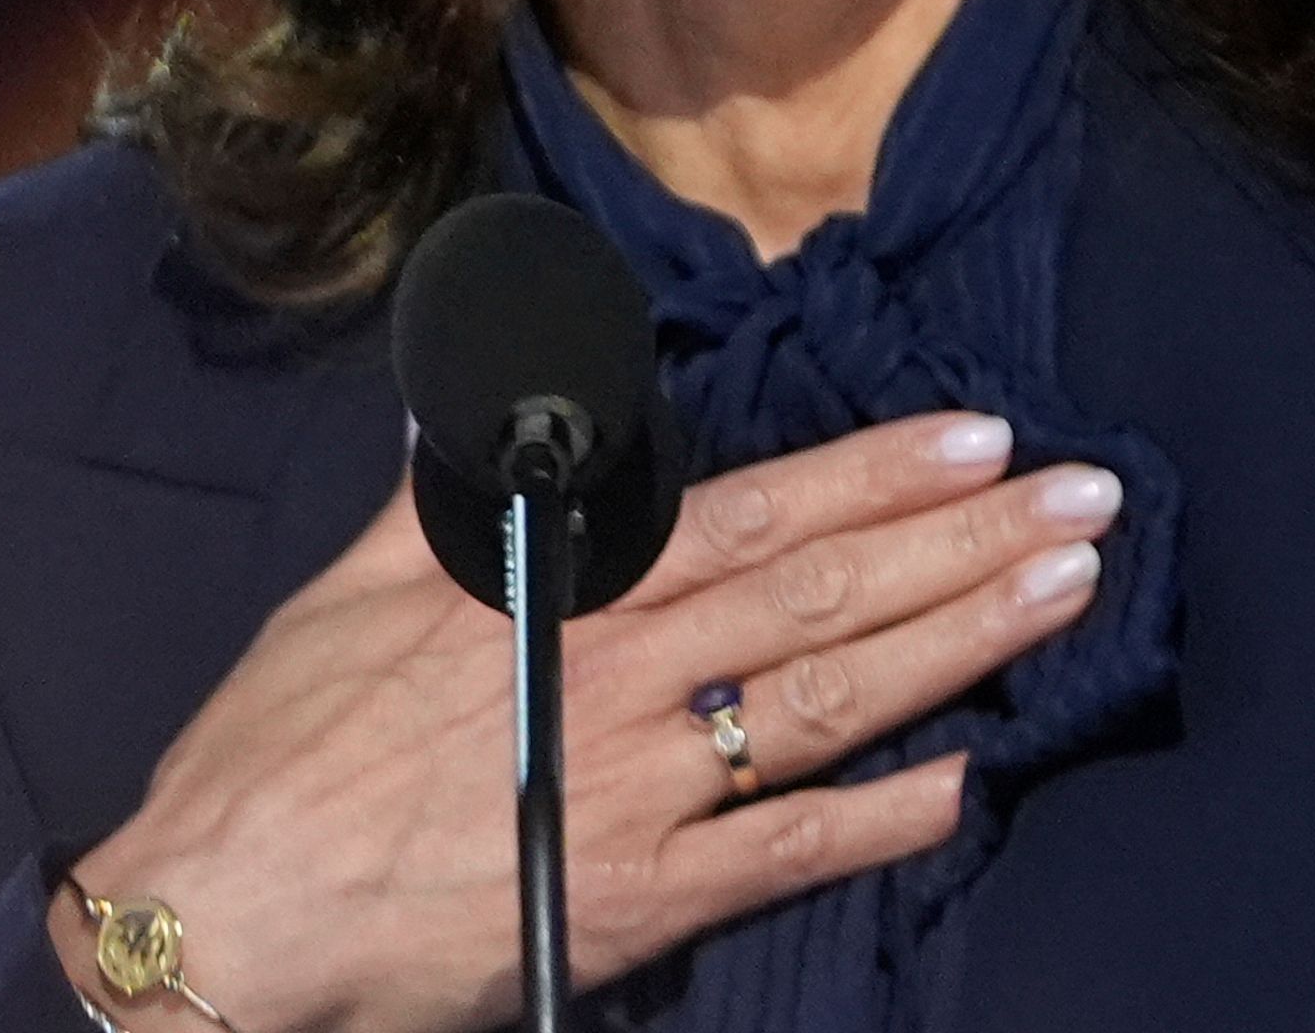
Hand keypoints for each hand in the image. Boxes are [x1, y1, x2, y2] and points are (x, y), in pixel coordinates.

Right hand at [47, 410, 1118, 1032]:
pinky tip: (970, 783)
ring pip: (834, 706)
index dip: (880, 475)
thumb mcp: (352, 586)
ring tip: (1068, 596)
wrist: (226, 911)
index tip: (982, 439)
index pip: (757, 513)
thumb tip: (486, 403)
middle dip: (967, 543)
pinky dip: (883, 821)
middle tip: (1088, 502)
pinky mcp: (638, 899)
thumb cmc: (279, 744)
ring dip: (963, 646)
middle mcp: (623, 677)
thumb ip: (447, 493)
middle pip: (828, 597)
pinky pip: (787, 853)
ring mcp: (642, 790)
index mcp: (563, 589)